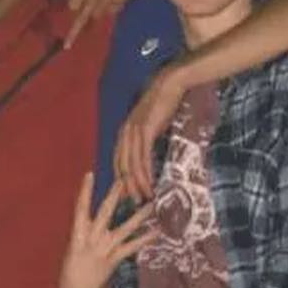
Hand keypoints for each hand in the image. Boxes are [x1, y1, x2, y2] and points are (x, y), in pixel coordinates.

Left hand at [49, 0, 137, 48]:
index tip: (74, 3)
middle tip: (67, 46)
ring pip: (97, 16)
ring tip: (99, 2)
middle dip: (75, 31)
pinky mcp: (122, 1)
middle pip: (83, 19)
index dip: (73, 4)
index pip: (73, 5)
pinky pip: (111, 12)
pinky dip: (109, 9)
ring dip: (95, 12)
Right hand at [58, 172, 154, 287]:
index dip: (85, 191)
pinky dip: (145, 238)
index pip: (80, 207)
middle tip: (124, 179)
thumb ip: (86, 230)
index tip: (89, 175)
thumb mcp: (74, 245)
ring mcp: (105, 249)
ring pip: (124, 228)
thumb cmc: (73, 266)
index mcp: (78, 233)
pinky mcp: (115, 259)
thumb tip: (100, 216)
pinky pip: (132, 246)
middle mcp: (91, 239)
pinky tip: (157, 231)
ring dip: (139, 216)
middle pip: (105, 213)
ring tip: (151, 204)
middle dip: (114, 195)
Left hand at [114, 63, 187, 200]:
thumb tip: (149, 153)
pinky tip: (150, 184)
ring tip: (143, 198)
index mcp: (124, 132)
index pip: (118, 160)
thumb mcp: (151, 124)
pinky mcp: (145, 131)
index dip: (121, 178)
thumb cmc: (162, 103)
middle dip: (127, 186)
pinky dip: (145, 173)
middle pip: (122, 166)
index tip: (127, 193)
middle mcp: (125, 133)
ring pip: (131, 164)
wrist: (169, 85)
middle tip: (134, 202)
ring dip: (137, 183)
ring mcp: (133, 132)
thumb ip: (146, 137)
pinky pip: (143, 157)